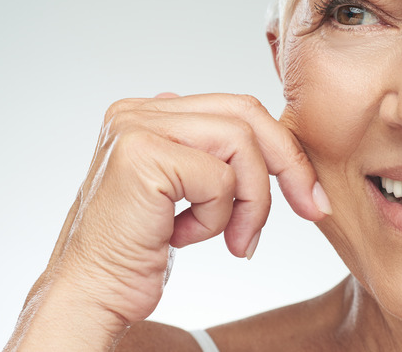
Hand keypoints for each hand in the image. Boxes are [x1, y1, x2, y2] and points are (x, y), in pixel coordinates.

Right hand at [5, 93, 330, 350]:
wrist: (90, 293)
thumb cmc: (132, 251)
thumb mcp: (177, 193)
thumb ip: (201, 155)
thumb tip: (252, 139)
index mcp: (145, 114)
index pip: (234, 109)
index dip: (279, 148)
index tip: (307, 193)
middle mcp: (136, 112)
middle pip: (245, 113)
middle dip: (287, 163)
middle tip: (310, 206)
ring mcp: (136, 129)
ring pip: (241, 144)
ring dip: (250, 201)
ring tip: (232, 239)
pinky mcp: (143, 156)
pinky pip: (220, 179)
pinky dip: (218, 218)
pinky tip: (183, 238)